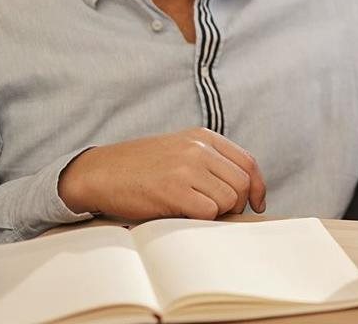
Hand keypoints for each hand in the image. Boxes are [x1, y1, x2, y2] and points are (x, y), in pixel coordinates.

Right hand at [58, 127, 266, 220]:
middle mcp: (199, 149)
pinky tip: (182, 215)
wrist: (100, 172)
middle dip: (236, 204)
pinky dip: (201, 220)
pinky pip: (208, 212)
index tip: (256, 205)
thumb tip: (245, 189)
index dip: (258, 188)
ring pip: (229, 200)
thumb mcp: (180, 150)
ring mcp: (187, 167)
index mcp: (203, 138)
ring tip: (193, 211)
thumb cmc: (141, 167)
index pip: (248, 163)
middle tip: (216, 213)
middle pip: (242, 184)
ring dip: (217, 213)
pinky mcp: (174, 189)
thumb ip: (210, 161)